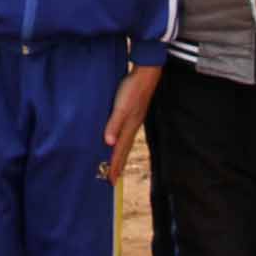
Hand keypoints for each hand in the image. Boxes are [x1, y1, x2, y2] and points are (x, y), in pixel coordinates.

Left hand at [102, 64, 162, 180]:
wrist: (145, 74)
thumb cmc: (132, 89)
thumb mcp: (121, 107)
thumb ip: (114, 124)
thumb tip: (109, 143)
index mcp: (129, 127)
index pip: (120, 151)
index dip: (114, 166)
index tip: (110, 181)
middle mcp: (133, 126)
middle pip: (124, 150)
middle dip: (118, 165)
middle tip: (113, 179)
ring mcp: (134, 120)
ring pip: (126, 142)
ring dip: (120, 155)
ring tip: (117, 165)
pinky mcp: (133, 113)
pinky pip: (126, 133)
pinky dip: (122, 142)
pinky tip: (119, 139)